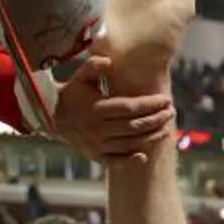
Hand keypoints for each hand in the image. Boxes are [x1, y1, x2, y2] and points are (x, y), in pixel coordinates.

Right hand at [54, 57, 176, 162]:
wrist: (53, 116)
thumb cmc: (73, 93)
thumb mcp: (81, 76)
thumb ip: (94, 66)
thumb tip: (110, 61)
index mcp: (97, 109)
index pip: (131, 108)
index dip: (151, 104)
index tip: (166, 100)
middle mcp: (97, 129)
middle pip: (135, 126)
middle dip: (156, 119)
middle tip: (171, 112)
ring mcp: (96, 145)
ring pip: (130, 143)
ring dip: (151, 137)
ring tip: (166, 129)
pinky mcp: (95, 156)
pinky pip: (116, 161)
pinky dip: (131, 160)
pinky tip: (146, 156)